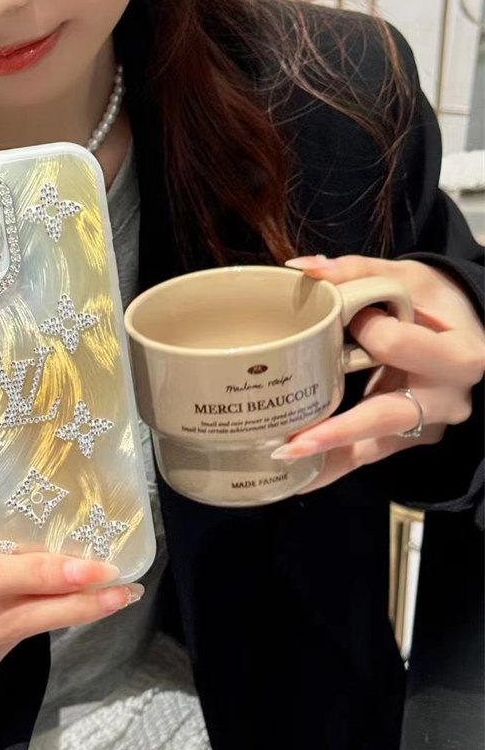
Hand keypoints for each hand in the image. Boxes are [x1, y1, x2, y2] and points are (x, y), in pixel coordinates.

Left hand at [270, 255, 484, 492]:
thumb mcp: (408, 277)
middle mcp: (447, 398)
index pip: (398, 345)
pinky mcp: (408, 438)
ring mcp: (428, 424)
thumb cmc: (435, 303)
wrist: (468, 334)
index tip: (349, 319)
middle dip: (339, 429)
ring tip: (283, 462)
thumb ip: (357, 271)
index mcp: (456, 353)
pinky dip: (334, 465)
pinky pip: (368, 456)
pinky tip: (299, 479)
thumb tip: (303, 270)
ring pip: (374, 447)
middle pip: (386, 415)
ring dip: (328, 457)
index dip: (369, 330)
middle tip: (293, 442)